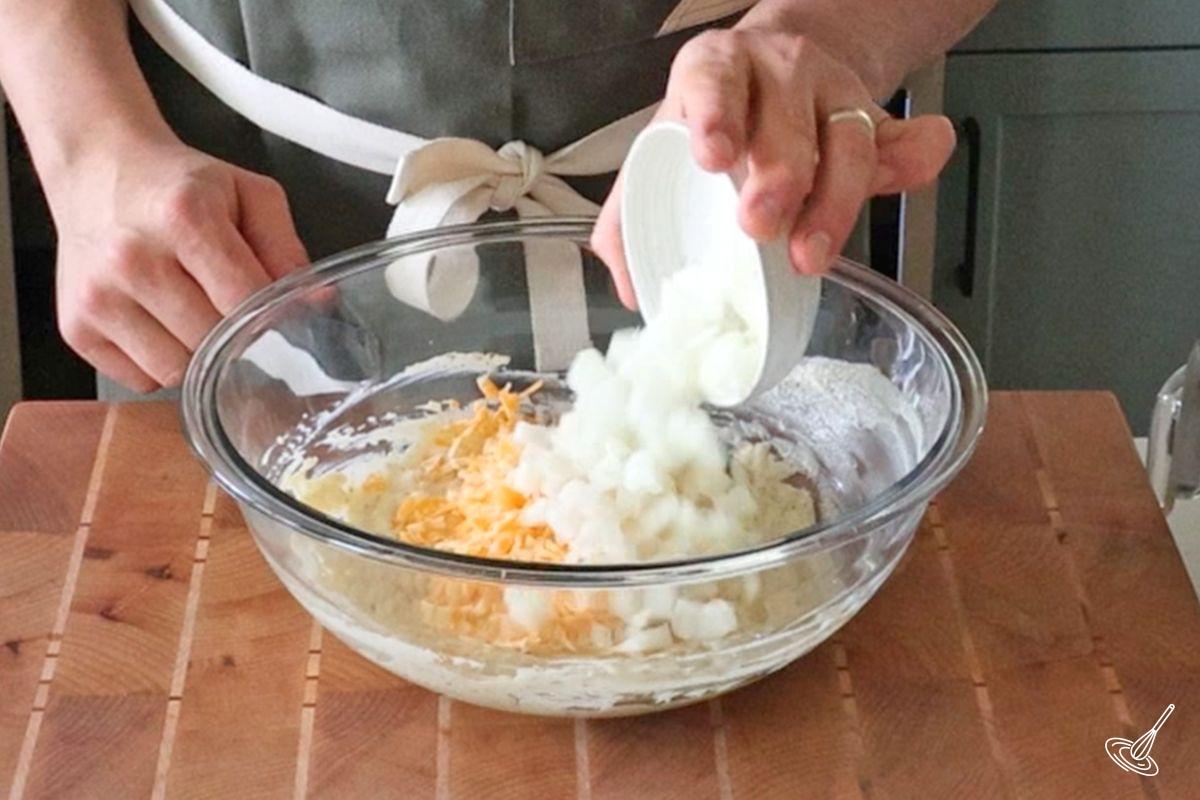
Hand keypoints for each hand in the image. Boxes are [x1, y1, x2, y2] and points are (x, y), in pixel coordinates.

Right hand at [46, 135, 307, 391]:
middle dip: (232, 336)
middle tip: (228, 309)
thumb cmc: (182, 186)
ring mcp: (97, 296)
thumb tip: (317, 301)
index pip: (244, 300)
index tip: (275, 318)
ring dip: (196, 357)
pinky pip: (140, 380)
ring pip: (176, 371)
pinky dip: (158, 364)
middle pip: (211, 342)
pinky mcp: (75, 327)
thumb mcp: (249, 195)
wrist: (98, 170)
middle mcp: (133, 258)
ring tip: (190, 315)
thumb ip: (286, 247)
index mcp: (185, 219)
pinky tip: (158, 325)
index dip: (267, 318)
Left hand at [592, 26, 956, 307]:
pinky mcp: (874, 119)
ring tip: (810, 252)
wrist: (776, 72)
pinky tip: (912, 176)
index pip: (714, 82)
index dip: (715, 115)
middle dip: (777, 175)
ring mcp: (832, 92)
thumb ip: (629, 215)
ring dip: (833, 199)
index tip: (712, 156)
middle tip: (759, 226)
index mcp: (716, 70)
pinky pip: (901, 137)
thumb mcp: (660, 148)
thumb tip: (629, 287)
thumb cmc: (712, 123)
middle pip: (786, 118)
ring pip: (846, 136)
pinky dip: (913, 158)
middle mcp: (777, 72)